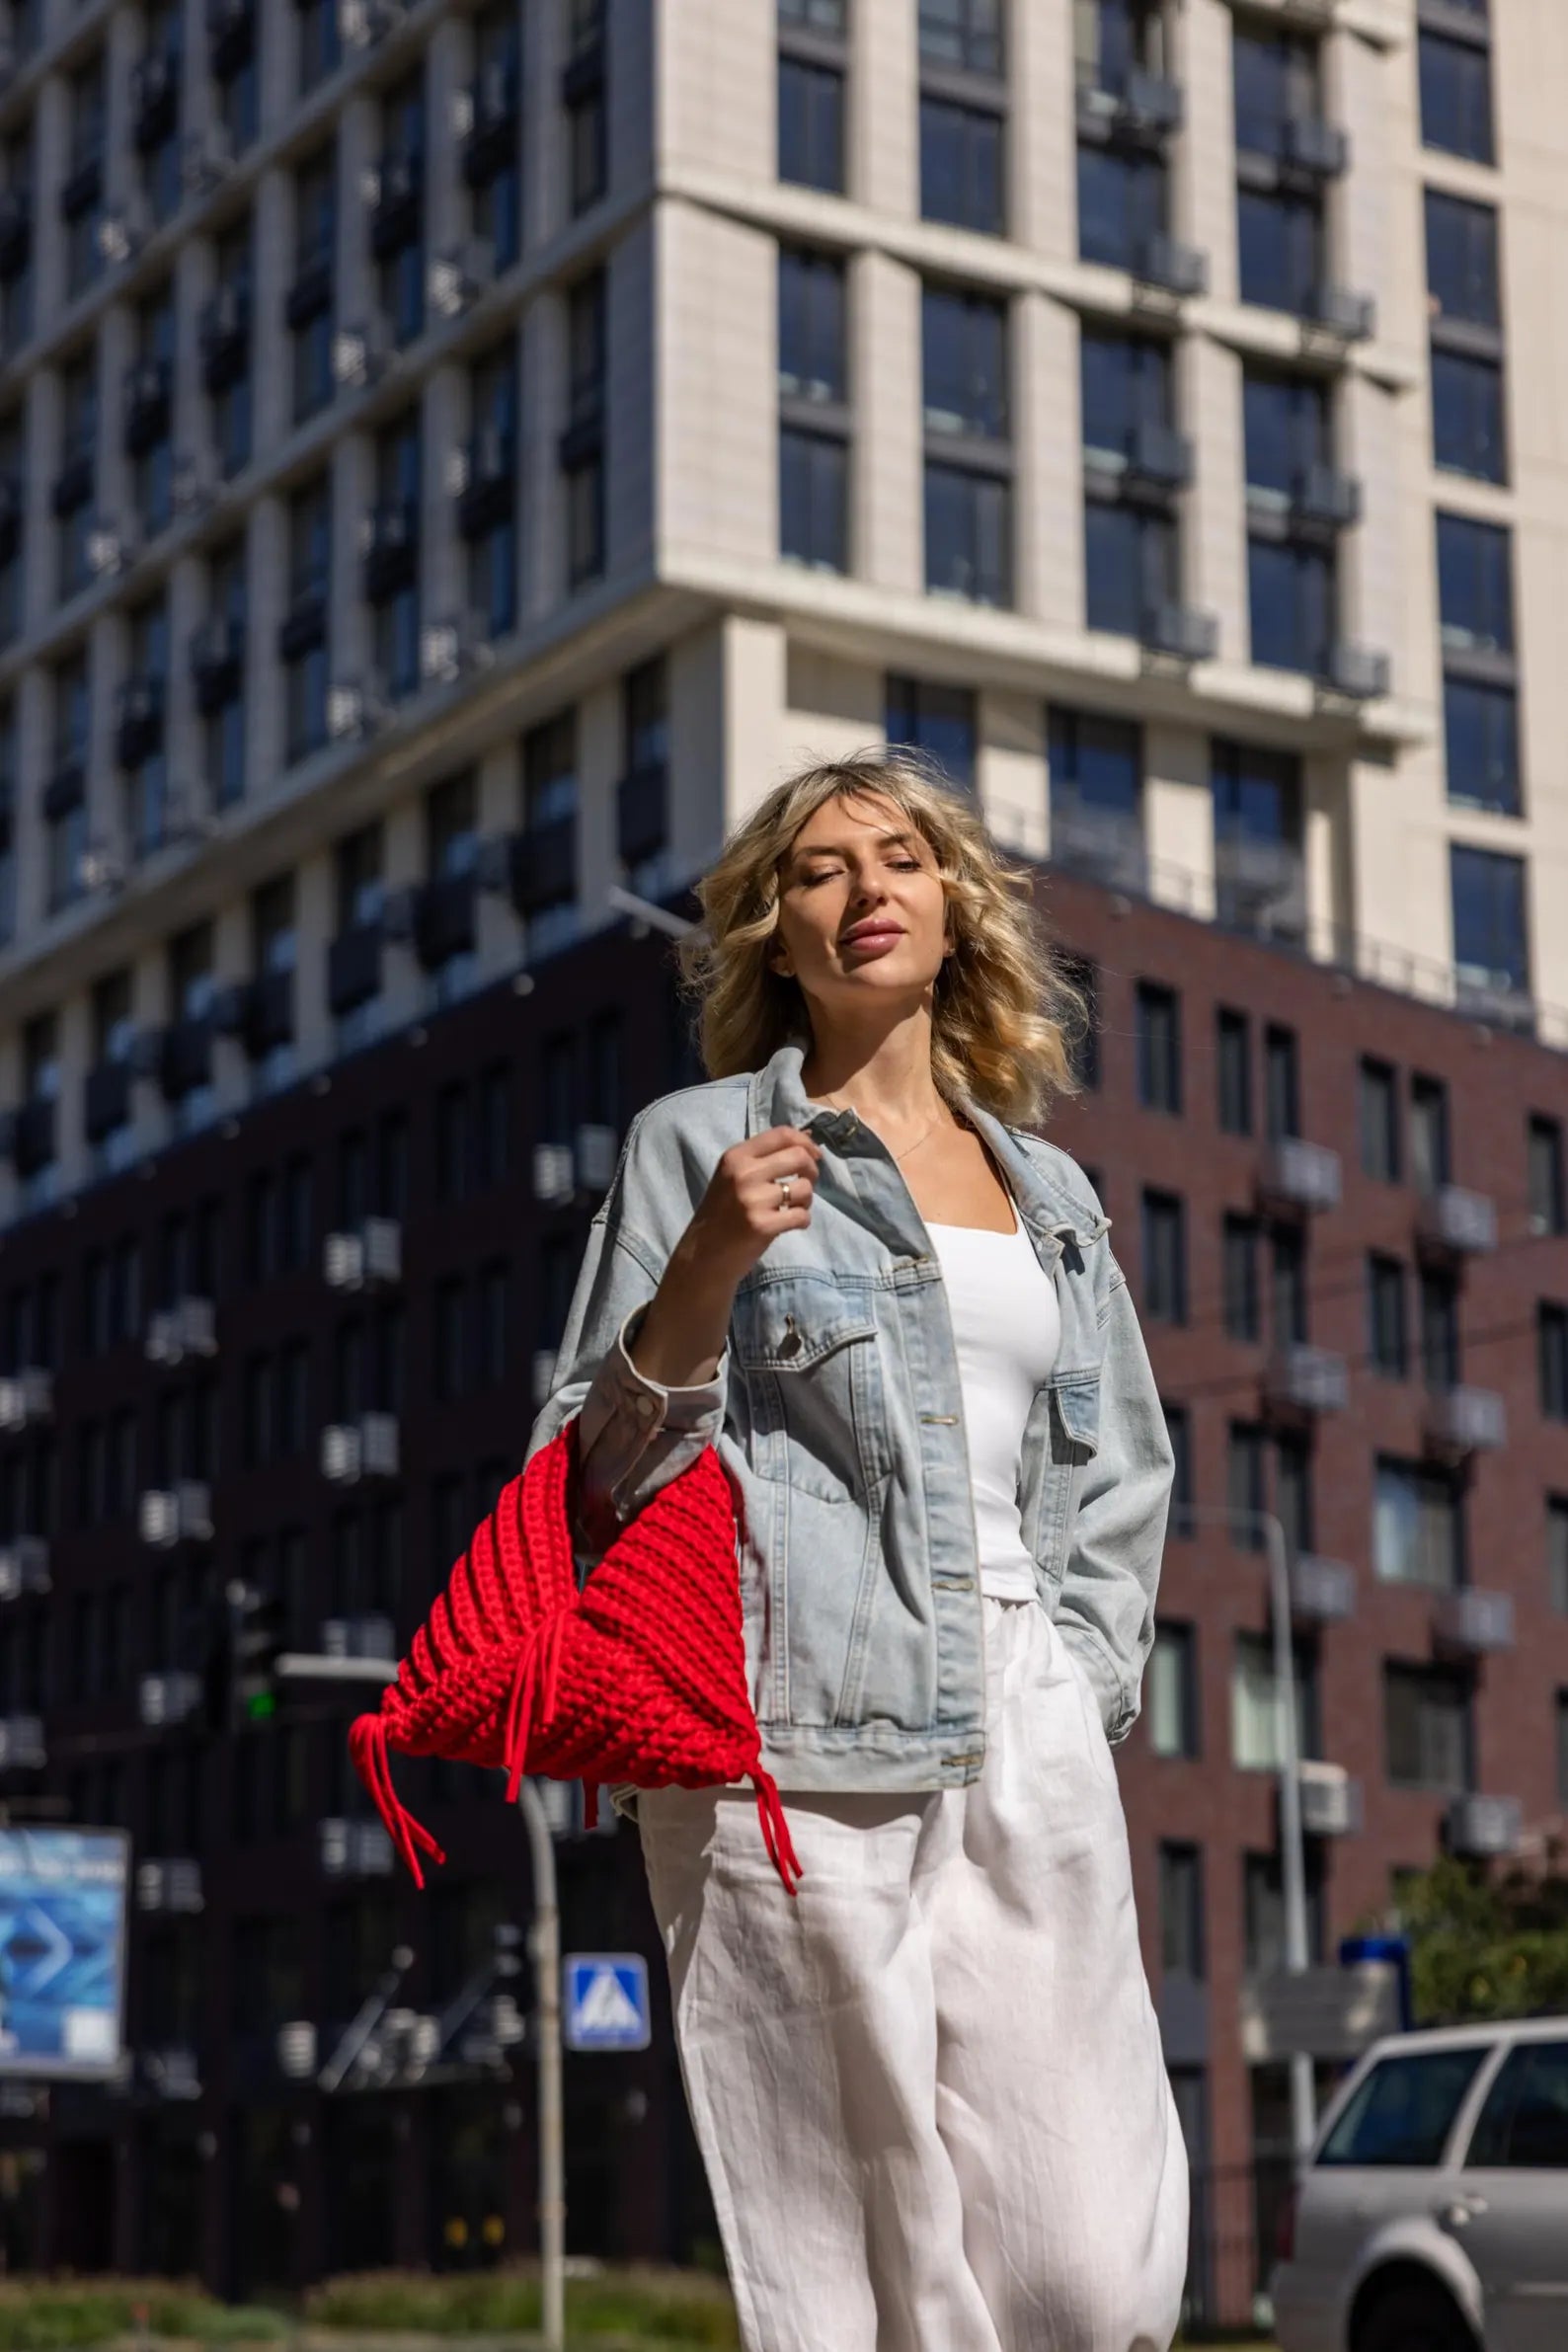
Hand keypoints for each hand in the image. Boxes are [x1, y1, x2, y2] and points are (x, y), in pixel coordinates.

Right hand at [688, 1125, 823, 1279]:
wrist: (702, 1253)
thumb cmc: (722, 1213)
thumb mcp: (733, 1176)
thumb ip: (765, 1158)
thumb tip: (808, 1139)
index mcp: (736, 1156)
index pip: (782, 1134)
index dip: (806, 1143)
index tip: (814, 1156)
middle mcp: (743, 1173)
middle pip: (799, 1157)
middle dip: (812, 1171)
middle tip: (805, 1184)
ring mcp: (753, 1200)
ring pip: (804, 1188)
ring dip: (806, 1199)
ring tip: (793, 1208)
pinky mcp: (762, 1225)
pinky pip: (802, 1215)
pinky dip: (802, 1220)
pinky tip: (790, 1224)